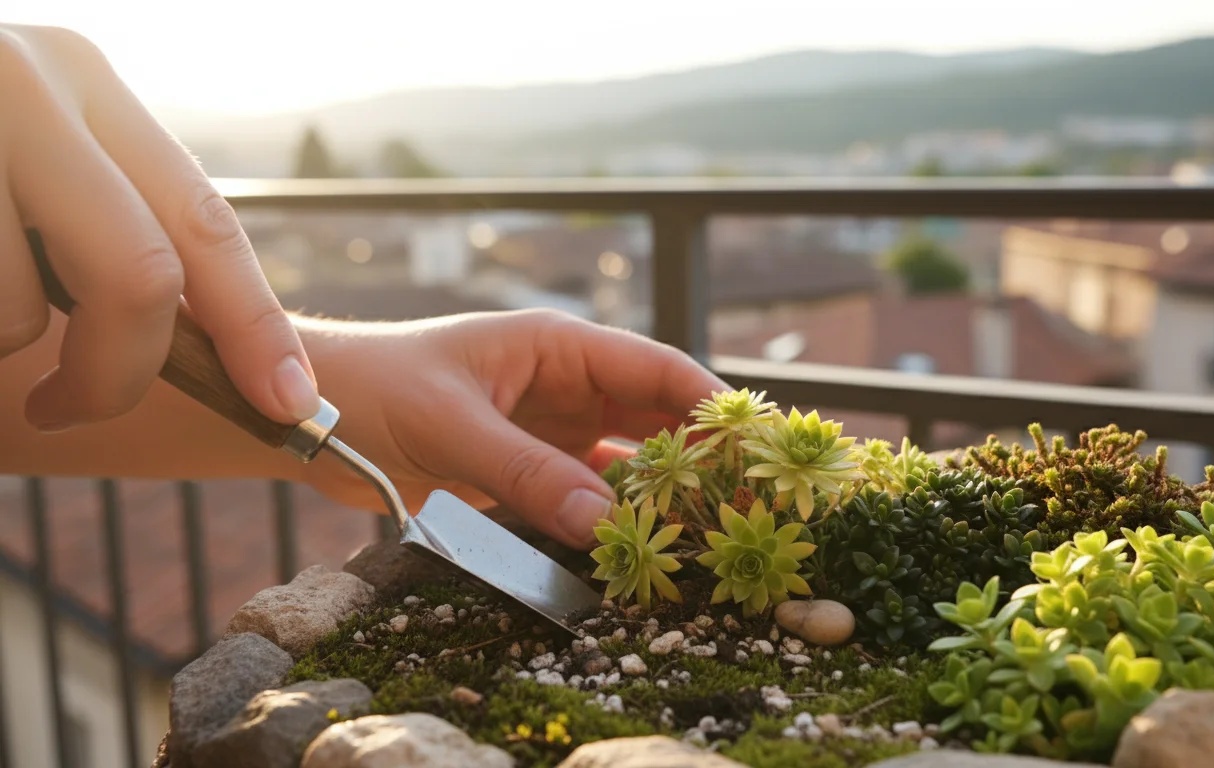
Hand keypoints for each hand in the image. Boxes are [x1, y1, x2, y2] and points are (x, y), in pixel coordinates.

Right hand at [0, 24, 317, 430]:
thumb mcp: (23, 165)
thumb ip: (94, 226)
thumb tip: (187, 342)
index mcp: (81, 83)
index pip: (204, 224)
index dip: (255, 326)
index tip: (291, 403)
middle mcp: (25, 81)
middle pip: (139, 276)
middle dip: (116, 373)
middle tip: (68, 406)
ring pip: (15, 310)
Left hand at [295, 309, 728, 548]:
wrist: (317, 417)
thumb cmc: (379, 388)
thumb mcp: (453, 425)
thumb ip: (526, 471)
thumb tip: (605, 523)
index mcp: (559, 347)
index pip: (655, 369)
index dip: (709, 406)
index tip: (751, 449)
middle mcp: (567, 385)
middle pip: (655, 419)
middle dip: (700, 459)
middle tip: (745, 507)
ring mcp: (552, 430)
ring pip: (629, 462)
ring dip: (663, 495)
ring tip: (707, 537)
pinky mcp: (530, 470)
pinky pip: (588, 495)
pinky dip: (615, 521)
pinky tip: (641, 550)